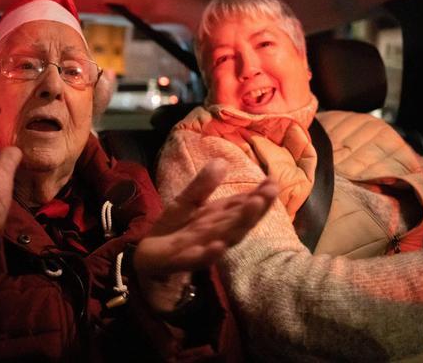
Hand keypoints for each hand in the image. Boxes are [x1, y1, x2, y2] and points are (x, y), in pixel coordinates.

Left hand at [133, 159, 276, 310]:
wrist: (148, 257)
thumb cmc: (173, 229)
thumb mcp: (186, 201)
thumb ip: (203, 185)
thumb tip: (222, 161)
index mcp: (217, 217)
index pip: (241, 205)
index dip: (258, 195)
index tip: (273, 182)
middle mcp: (215, 232)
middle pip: (239, 220)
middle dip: (255, 208)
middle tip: (270, 192)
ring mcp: (201, 248)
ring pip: (225, 237)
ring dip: (240, 225)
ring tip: (254, 207)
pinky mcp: (182, 261)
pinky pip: (198, 258)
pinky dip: (209, 254)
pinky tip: (218, 246)